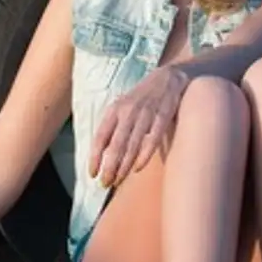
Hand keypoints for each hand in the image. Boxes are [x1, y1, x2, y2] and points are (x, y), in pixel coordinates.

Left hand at [90, 65, 188, 188]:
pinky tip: (137, 168)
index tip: (93, 174)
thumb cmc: (142, 98)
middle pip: (115, 144)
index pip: (100, 137)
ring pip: (132, 144)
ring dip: (124, 165)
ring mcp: (146, 113)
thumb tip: (101, 154)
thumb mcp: (123, 108)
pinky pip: (152, 138)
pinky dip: (144, 154)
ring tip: (118, 181)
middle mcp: (128, 111)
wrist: (168, 77)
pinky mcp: (163, 115)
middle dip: (109, 166)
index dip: (95, 157)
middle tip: (106, 184)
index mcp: (114, 110)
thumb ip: (113, 128)